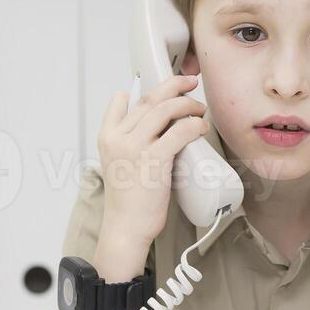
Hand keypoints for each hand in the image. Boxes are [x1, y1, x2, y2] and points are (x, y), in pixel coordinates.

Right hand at [97, 74, 209, 248]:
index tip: (165, 85)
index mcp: (108, 136)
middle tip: (191, 83)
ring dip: (187, 104)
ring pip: (165, 110)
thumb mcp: (118, 162)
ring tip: (199, 109)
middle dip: (174, 85)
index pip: (123, 100)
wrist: (126, 226)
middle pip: (150, 99)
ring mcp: (135, 148)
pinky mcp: (154, 160)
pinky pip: (179, 131)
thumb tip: (157, 123)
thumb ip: (129, 139)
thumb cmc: (128, 199)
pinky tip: (201, 127)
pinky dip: (194, 124)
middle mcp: (119, 137)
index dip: (147, 87)